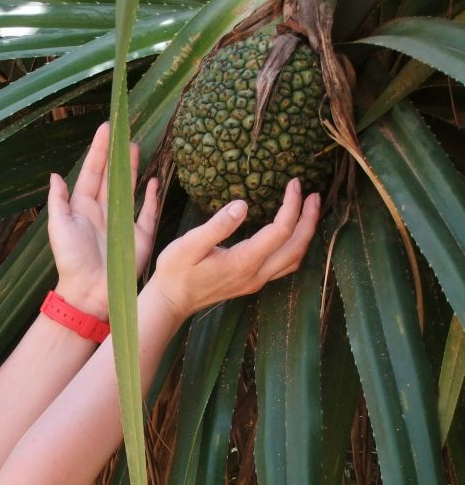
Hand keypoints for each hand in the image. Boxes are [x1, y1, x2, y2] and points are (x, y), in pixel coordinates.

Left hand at [47, 122, 159, 317]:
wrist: (89, 292)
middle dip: (117, 154)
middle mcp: (104, 212)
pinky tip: (153, 181)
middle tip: (124, 131)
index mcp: (83, 208)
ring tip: (136, 147)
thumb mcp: (58, 227)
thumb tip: (56, 175)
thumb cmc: (70, 262)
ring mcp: (123, 223)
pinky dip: (151, 197)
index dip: (99, 150)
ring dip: (133, 169)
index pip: (93, 172)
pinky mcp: (139, 236)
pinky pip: (148, 212)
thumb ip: (58, 201)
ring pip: (129, 189)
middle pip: (112, 176)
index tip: (106, 128)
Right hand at [145, 178, 320, 321]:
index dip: (292, 205)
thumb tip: (243, 205)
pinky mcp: (252, 282)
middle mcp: (256, 274)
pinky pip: (285, 265)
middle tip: (314, 194)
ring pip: (294, 259)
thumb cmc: (175, 272)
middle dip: (309, 219)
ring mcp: (255, 281)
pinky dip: (295, 246)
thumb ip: (217, 225)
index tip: (293, 183)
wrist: (171, 301)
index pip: (280, 230)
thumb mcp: (188, 245)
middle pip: (297, 246)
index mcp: (243, 262)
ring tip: (309, 211)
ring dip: (306, 234)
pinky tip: (292, 234)